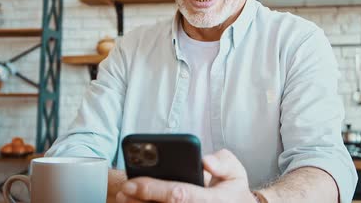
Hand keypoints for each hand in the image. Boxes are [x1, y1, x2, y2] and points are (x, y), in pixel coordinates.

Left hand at [116, 149, 256, 202]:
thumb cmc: (233, 191)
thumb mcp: (236, 173)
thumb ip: (223, 163)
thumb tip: (206, 161)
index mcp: (212, 201)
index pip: (180, 195)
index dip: (155, 190)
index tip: (134, 182)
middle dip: (142, 198)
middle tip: (124, 189)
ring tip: (124, 197)